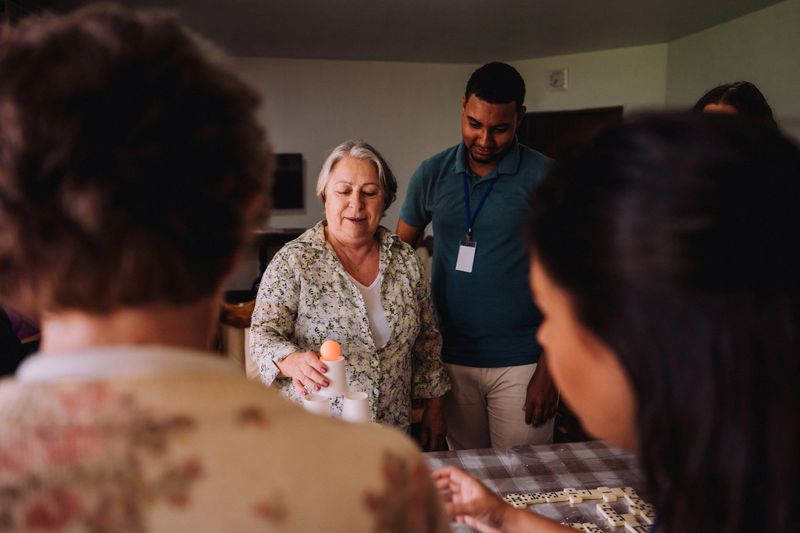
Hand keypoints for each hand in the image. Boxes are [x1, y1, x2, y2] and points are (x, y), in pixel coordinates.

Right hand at [275, 351, 328, 394]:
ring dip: (311, 385)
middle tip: (326, 383)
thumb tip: (339, 364)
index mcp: (308, 357)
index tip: (325, 370)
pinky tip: (305, 393)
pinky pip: (296, 385)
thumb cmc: (307, 359)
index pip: (312, 360)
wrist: (291, 361)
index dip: (319, 365)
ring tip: (318, 389)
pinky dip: (301, 390)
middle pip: (309, 371)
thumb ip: (324, 359)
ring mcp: (298, 372)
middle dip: (318, 378)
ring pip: (304, 379)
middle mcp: (302, 365)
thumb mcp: (314, 355)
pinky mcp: (295, 379)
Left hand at [420, 397, 446, 451]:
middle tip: (428, 451)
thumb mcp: (423, 426)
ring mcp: (444, 431)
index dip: (430, 452)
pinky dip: (438, 440)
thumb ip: (423, 437)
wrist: (436, 407)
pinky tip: (434, 438)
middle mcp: (442, 434)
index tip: (427, 454)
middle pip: (438, 446)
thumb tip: (423, 444)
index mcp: (436, 435)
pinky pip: (442, 437)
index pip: (434, 447)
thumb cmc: (429, 415)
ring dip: (436, 445)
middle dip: (434, 449)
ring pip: (441, 442)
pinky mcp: (445, 428)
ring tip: (430, 446)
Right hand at [433, 467, 572, 532]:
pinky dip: (445, 513)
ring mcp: (466, 503)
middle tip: (424, 492)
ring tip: (428, 505)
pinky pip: (452, 512)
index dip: (439, 472)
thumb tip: (439, 509)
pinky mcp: (467, 514)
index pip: (451, 472)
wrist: (507, 525)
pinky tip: (439, 516)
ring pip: (448, 499)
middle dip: (437, 487)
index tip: (426, 476)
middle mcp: (466, 491)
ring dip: (440, 501)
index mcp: (469, 483)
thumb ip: (456, 508)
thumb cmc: (497, 510)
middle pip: (447, 485)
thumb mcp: (474, 507)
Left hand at [523, 355, 557, 426]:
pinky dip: (551, 415)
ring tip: (541, 422)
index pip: (529, 414)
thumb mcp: (529, 389)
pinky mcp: (554, 400)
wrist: (548, 373)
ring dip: (543, 420)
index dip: (528, 419)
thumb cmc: (537, 379)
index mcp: (532, 400)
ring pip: (546, 416)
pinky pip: (553, 411)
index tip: (527, 422)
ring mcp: (548, 402)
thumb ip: (527, 400)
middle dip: (536, 422)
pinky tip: (549, 416)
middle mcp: (540, 402)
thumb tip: (524, 409)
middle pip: (538, 417)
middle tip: (534, 425)